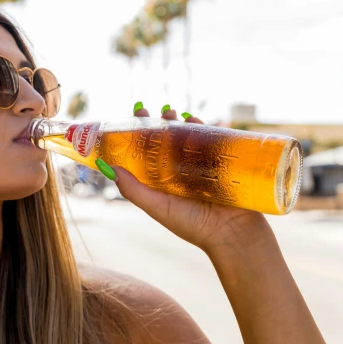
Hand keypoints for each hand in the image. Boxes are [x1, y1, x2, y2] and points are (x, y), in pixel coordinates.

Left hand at [111, 104, 269, 253]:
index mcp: (162, 181)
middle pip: (164, 140)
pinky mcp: (220, 160)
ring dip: (176, 120)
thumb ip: (134, 190)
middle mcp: (179, 171)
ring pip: (185, 136)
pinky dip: (200, 126)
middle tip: (147, 110)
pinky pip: (209, 138)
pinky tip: (191, 118)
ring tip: (170, 112)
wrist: (233, 233)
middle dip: (155, 122)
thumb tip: (109, 168)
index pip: (145, 153)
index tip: (129, 120)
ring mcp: (200, 164)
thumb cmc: (193, 225)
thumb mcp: (158, 207)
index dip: (136, 135)